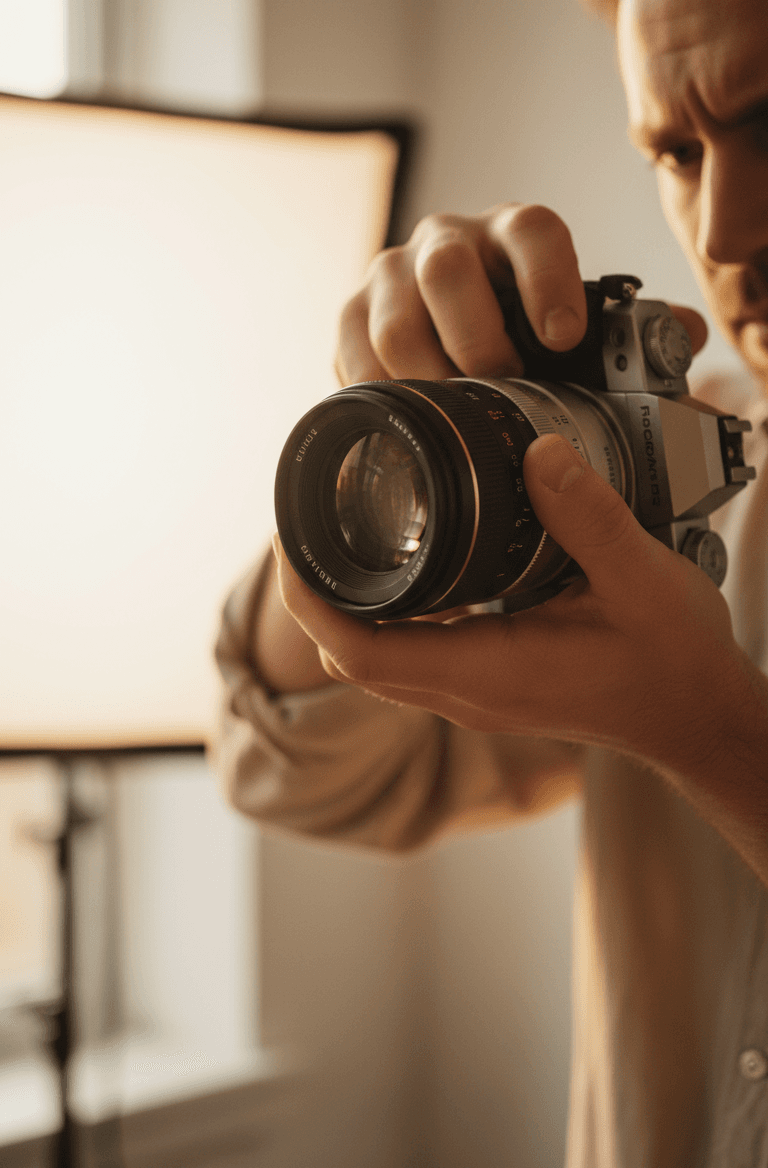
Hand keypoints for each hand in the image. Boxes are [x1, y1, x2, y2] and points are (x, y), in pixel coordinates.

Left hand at [273, 432, 742, 769]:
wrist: (697, 716)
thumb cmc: (672, 662)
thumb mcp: (641, 580)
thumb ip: (590, 515)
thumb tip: (537, 451)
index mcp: (486, 671)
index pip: (355, 649)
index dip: (307, 592)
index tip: (291, 528)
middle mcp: (464, 691)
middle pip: (346, 652)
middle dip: (311, 587)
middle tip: (305, 513)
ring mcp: (471, 692)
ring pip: (373, 655)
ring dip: (344, 600)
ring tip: (340, 525)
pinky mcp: (485, 682)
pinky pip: (408, 651)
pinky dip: (386, 609)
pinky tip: (406, 558)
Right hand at [335, 203, 707, 385]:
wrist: (450, 340)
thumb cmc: (523, 335)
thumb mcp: (579, 330)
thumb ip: (631, 333)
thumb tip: (684, 332)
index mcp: (514, 234)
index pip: (533, 231)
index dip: (548, 279)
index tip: (563, 335)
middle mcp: (448, 241)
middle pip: (446, 269)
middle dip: (474, 337)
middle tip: (500, 383)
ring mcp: (393, 275)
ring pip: (392, 313)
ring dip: (424, 370)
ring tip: (454, 410)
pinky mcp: (351, 315)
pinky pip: (349, 348)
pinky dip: (377, 387)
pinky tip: (406, 415)